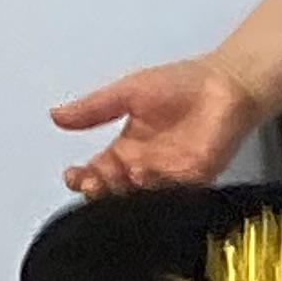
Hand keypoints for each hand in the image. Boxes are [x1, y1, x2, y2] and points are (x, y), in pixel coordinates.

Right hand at [49, 57, 259, 196]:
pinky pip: (172, 194)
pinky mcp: (194, 181)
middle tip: (92, 183)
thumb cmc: (182, 84)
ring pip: (140, 198)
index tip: (73, 174)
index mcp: (126, 151)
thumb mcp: (128, 92)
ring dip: (127, 191)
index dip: (82, 178)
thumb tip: (55, 115)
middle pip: (114, 192)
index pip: (96, 173)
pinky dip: (157, 188)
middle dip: (100, 191)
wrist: (226, 82)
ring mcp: (169, 178)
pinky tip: (147, 175)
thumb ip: (95, 108)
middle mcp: (144, 170)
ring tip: (124, 173)